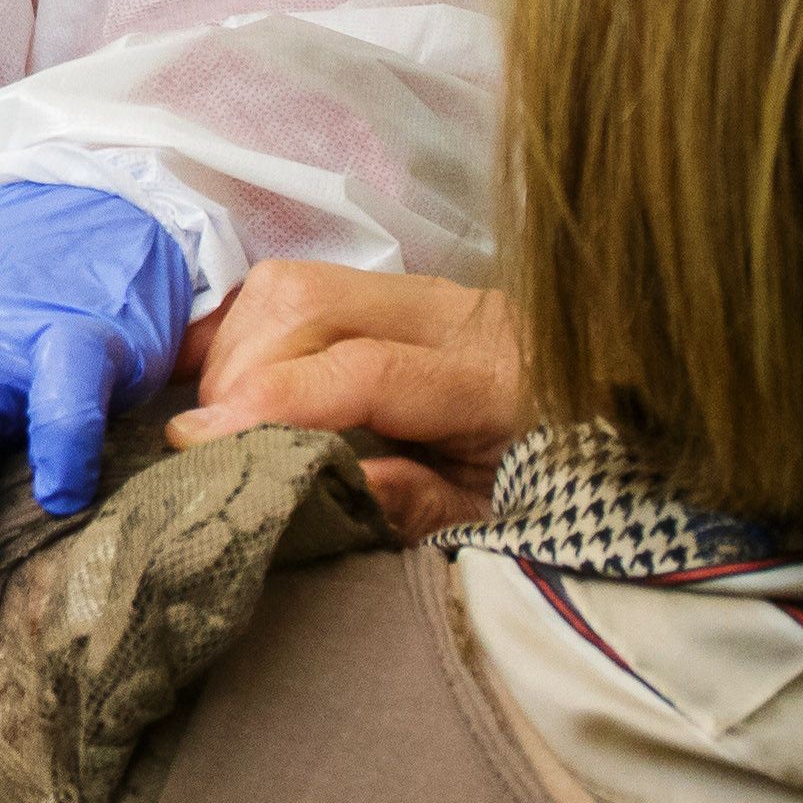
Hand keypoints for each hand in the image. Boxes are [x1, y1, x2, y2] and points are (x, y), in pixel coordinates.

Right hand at [168, 261, 522, 535]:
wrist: (605, 420)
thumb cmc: (554, 486)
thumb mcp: (497, 519)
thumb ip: (418, 505)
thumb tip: (321, 484)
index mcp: (493, 380)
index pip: (365, 370)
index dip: (273, 399)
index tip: (197, 440)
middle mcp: (454, 315)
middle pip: (312, 303)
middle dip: (240, 369)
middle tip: (208, 440)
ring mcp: (422, 291)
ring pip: (295, 282)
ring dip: (237, 343)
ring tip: (225, 416)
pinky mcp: (394, 288)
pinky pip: (299, 282)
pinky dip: (249, 322)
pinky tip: (226, 371)